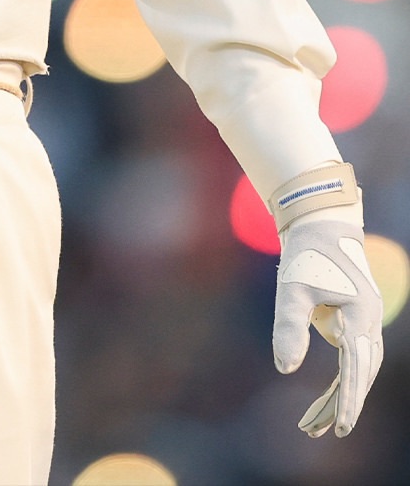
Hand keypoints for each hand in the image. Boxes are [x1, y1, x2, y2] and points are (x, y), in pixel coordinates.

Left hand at [272, 216, 382, 436]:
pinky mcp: (356, 320)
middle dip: (340, 405)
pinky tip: (325, 398)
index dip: (349, 400)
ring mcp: (365, 321)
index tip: (341, 428)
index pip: (356, 367)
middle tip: (314, 431)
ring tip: (313, 423)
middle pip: (359, 374)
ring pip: (357, 369)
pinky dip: (340, 379)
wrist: (320, 224)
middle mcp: (369, 322)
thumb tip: (285, 369)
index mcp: (360, 315)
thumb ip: (289, 326)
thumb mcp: (292, 288)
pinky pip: (351, 358)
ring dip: (340, 396)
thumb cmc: (305, 254)